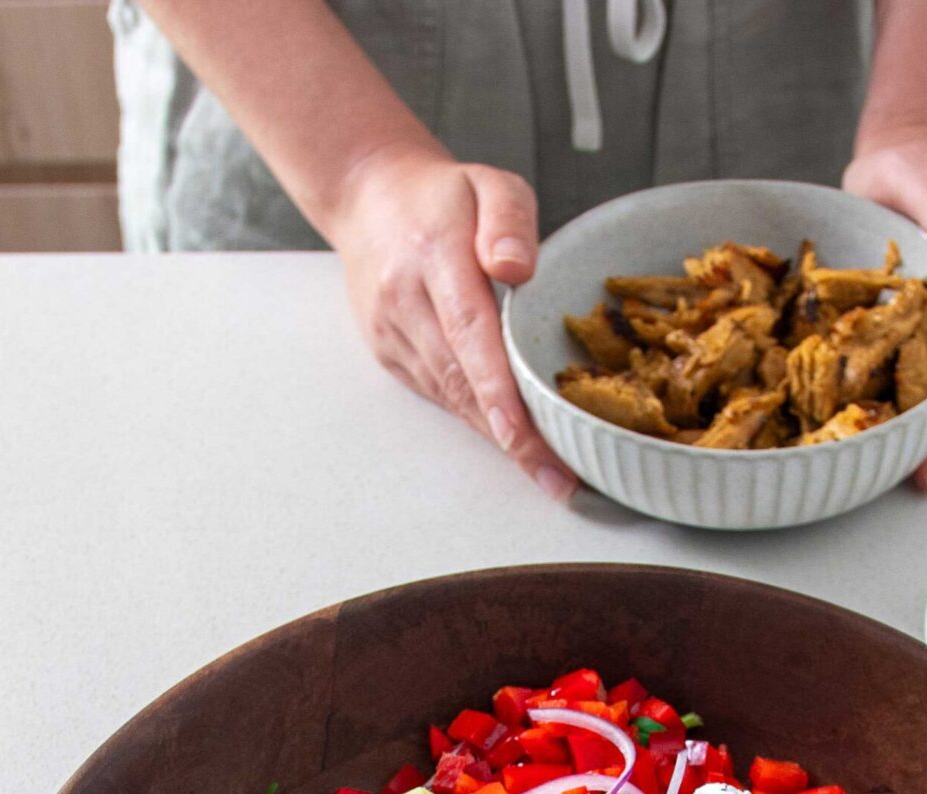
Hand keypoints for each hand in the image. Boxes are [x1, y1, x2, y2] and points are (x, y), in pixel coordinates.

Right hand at [328, 141, 577, 500]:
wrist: (368, 199)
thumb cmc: (442, 197)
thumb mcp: (488, 182)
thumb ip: (510, 219)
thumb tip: (518, 269)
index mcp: (434, 255)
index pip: (469, 331)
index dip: (497, 389)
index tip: (524, 435)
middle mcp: (406, 301)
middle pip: (462, 381)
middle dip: (512, 436)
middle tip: (558, 479)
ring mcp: (393, 334)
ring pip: (452, 398)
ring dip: (499, 438)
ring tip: (548, 473)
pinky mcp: (391, 355)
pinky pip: (441, 395)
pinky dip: (478, 420)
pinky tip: (514, 441)